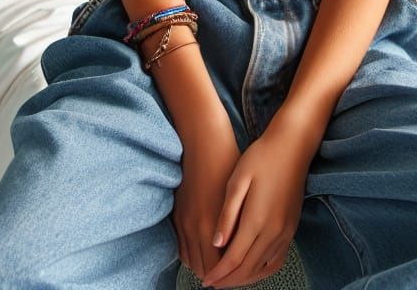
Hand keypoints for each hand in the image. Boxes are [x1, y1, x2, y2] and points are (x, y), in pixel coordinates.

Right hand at [173, 134, 239, 284]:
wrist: (203, 141)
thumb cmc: (227, 164)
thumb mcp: (239, 197)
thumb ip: (237, 229)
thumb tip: (239, 252)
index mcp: (213, 226)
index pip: (221, 267)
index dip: (231, 277)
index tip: (239, 278)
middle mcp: (194, 228)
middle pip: (205, 268)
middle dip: (219, 277)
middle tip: (231, 278)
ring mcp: (183, 221)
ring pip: (192, 260)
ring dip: (205, 268)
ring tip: (220, 270)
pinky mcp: (177, 214)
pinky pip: (182, 248)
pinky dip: (194, 256)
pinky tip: (205, 254)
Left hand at [200, 122, 312, 287]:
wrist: (291, 148)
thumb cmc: (259, 159)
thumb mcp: (237, 181)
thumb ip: (227, 215)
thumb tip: (216, 243)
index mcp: (257, 221)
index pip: (234, 259)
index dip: (218, 273)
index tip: (204, 281)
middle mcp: (274, 232)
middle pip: (248, 269)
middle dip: (228, 280)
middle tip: (211, 284)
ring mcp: (285, 233)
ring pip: (262, 268)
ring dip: (244, 278)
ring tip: (226, 278)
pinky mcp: (291, 230)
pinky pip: (275, 261)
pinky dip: (260, 271)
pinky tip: (249, 269)